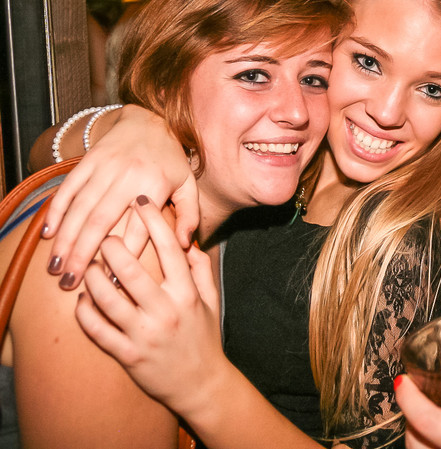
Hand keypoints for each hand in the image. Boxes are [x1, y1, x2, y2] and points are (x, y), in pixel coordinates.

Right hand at [44, 105, 197, 288]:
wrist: (150, 119)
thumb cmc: (171, 160)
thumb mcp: (189, 184)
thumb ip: (190, 214)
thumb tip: (185, 245)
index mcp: (156, 185)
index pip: (138, 229)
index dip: (124, 257)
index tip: (112, 282)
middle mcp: (129, 176)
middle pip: (101, 221)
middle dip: (83, 254)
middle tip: (70, 282)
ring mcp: (105, 167)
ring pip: (80, 208)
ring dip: (65, 239)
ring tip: (56, 267)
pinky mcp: (89, 160)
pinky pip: (69, 188)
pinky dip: (56, 211)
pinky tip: (48, 233)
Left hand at [75, 195, 223, 418]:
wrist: (201, 384)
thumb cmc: (204, 338)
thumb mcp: (211, 300)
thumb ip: (201, 269)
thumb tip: (188, 241)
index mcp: (188, 294)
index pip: (170, 249)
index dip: (153, 222)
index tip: (140, 203)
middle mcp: (166, 311)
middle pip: (131, 271)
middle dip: (112, 247)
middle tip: (104, 236)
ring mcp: (145, 334)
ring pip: (108, 299)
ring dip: (93, 277)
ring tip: (90, 266)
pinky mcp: (128, 355)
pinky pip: (98, 329)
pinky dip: (85, 311)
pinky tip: (83, 299)